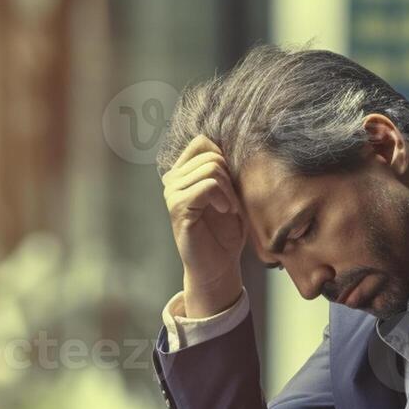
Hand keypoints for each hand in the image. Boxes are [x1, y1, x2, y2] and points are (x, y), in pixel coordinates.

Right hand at [162, 135, 245, 316]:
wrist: (219, 266)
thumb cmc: (226, 232)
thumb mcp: (231, 194)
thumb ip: (227, 169)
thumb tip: (237, 142)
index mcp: (183, 173)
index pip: (202, 142)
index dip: (224, 157)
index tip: (232, 184)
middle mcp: (172, 179)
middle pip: (210, 155)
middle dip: (231, 177)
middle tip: (234, 202)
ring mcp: (172, 193)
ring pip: (211, 169)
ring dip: (230, 190)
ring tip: (230, 209)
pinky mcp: (178, 207)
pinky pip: (208, 186)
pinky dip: (224, 198)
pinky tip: (226, 212)